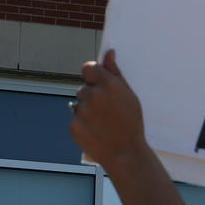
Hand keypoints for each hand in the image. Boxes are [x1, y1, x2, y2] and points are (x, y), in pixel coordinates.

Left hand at [69, 49, 148, 170]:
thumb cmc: (131, 122)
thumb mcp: (129, 95)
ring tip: (103, 122)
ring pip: (80, 104)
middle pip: (84, 88)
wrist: (125, 152)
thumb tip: (109, 52)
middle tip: (108, 110)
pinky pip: (75, 119)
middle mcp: (92, 95)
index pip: (89, 68)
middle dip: (93, 95)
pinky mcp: (73, 126)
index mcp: (108, 85)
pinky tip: (97, 131)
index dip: (93, 74)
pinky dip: (83, 124)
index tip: (98, 81)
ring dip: (87, 110)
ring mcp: (81, 111)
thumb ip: (116, 72)